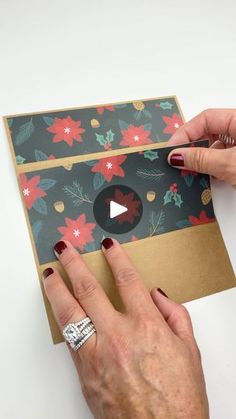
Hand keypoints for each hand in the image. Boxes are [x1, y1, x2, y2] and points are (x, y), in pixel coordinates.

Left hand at [42, 238, 208, 418]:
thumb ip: (175, 315)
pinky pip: (70, 340)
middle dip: (74, 264)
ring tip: (49, 274)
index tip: (108, 245)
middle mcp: (117, 336)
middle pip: (89, 289)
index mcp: (146, 326)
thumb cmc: (178, 399)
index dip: (116, 257)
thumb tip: (157, 294)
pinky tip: (59, 310)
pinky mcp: (84, 374)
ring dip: (56, 289)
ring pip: (69, 313)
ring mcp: (96, 355)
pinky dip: (63, 320)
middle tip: (65, 248)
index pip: (126, 279)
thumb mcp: (189, 351)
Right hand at [167, 109, 235, 185]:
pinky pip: (223, 162)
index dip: (185, 133)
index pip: (206, 119)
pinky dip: (212, 170)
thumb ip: (203, 159)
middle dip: (190, 148)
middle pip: (209, 133)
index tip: (170, 151)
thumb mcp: (231, 164)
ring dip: (200, 161)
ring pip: (215, 149)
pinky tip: (203, 180)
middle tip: (175, 163)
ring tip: (186, 174)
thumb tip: (176, 156)